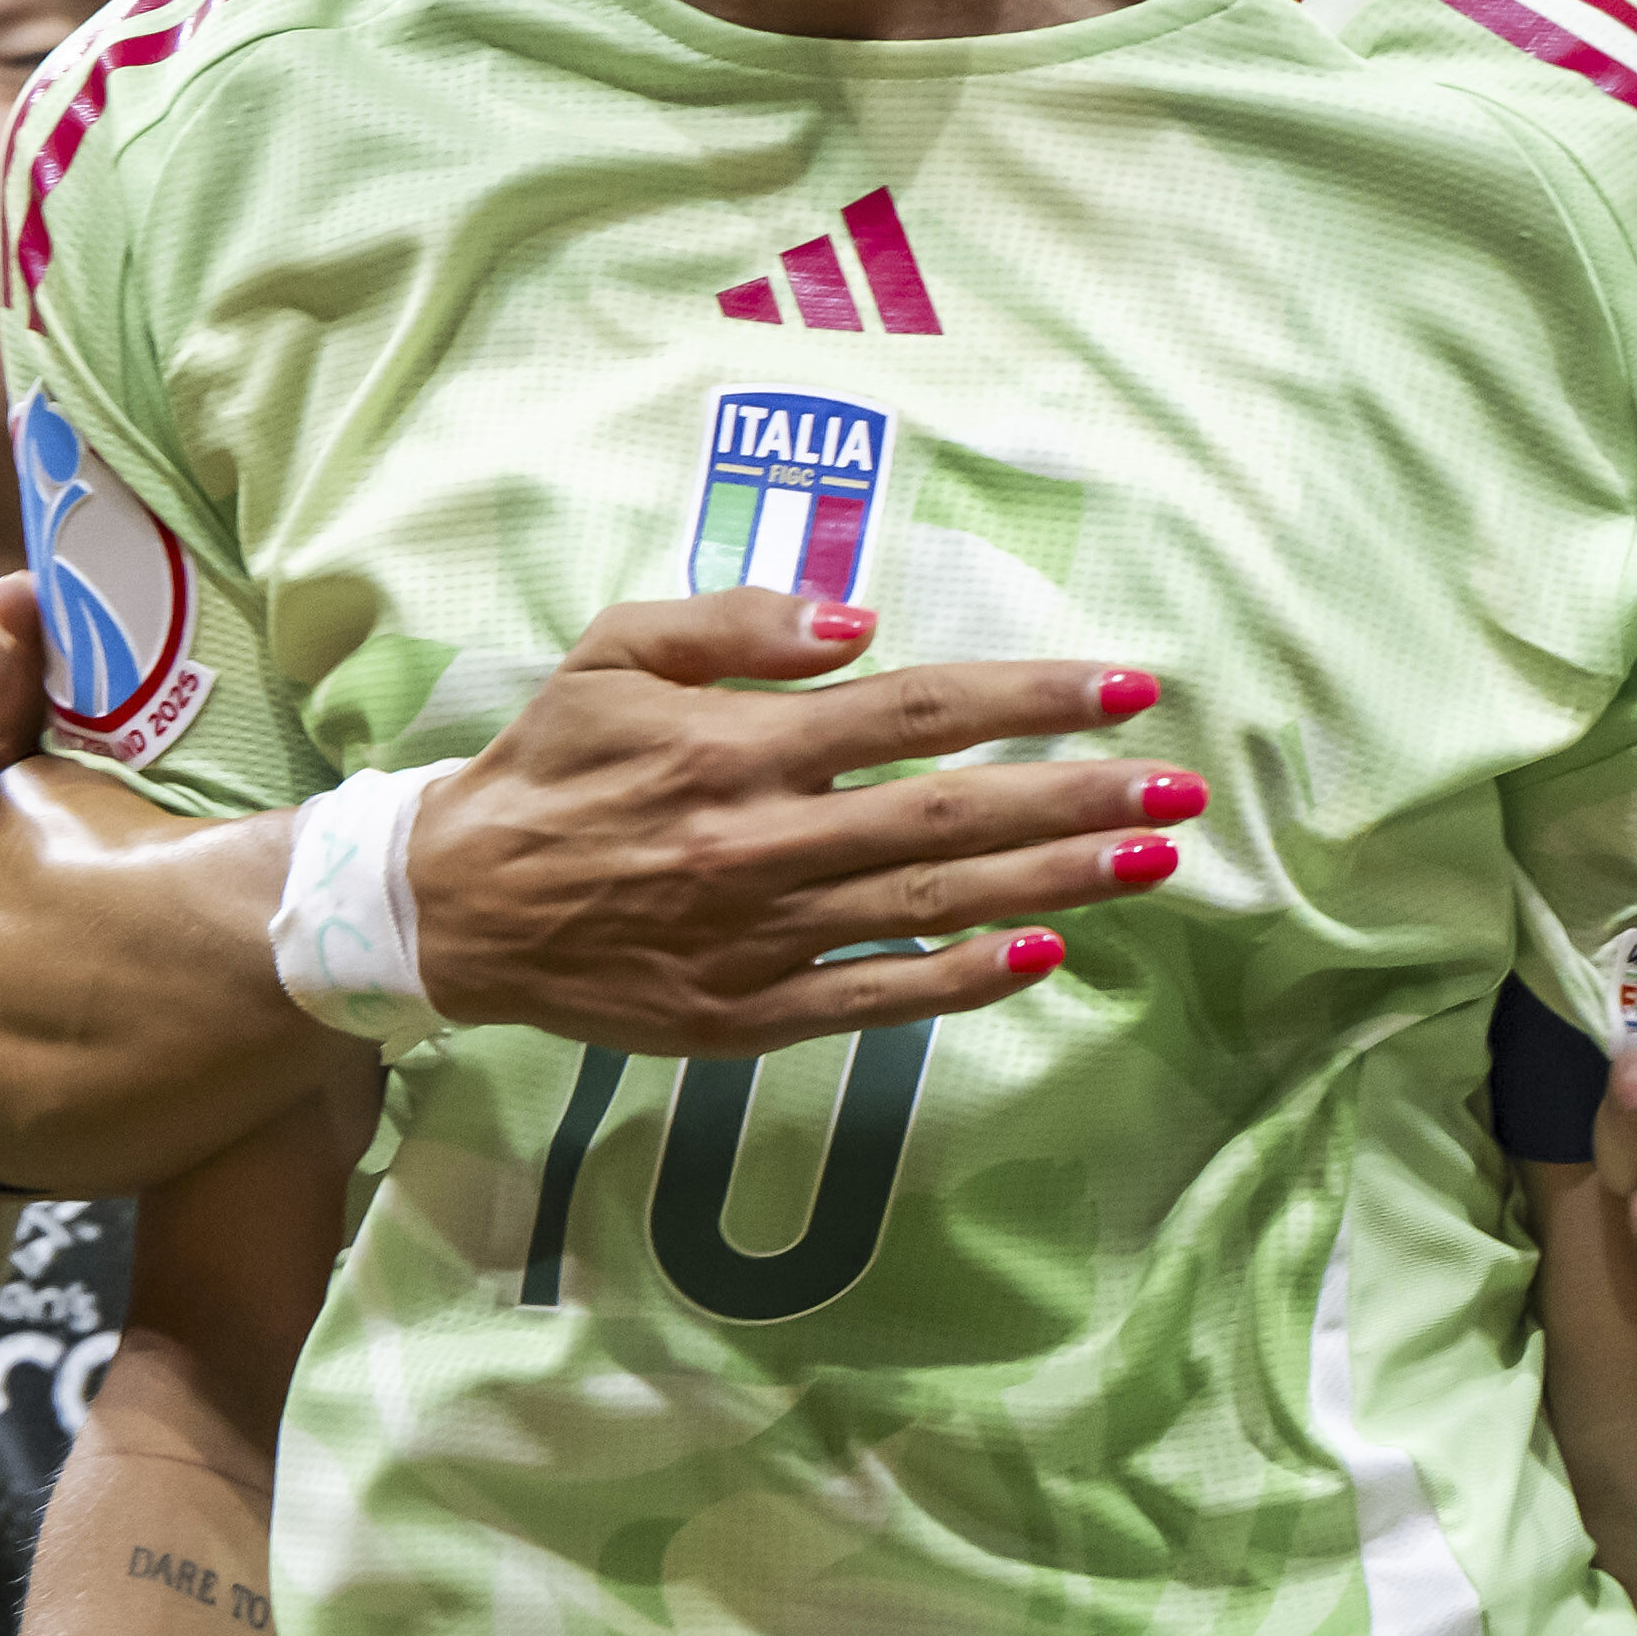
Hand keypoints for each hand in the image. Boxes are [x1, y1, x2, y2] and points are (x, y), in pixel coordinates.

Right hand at [398, 589, 1196, 1049]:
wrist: (455, 907)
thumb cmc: (548, 766)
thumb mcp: (613, 655)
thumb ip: (734, 625)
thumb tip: (859, 620)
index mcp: (736, 744)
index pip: (918, 711)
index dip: (1030, 699)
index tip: (1124, 689)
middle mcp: (762, 840)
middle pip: (951, 814)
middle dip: (1077, 797)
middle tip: (1181, 789)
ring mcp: (760, 936)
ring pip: (933, 906)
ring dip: (1052, 884)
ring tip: (1151, 863)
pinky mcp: (749, 1015)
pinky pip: (878, 998)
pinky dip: (965, 981)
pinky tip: (1046, 957)